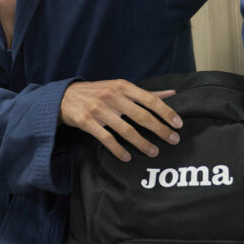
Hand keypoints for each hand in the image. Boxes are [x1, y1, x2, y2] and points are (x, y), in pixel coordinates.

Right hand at [59, 79, 182, 161]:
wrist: (65, 96)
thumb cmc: (98, 92)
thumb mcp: (120, 87)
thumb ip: (145, 93)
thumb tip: (171, 93)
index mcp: (122, 86)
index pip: (150, 99)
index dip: (166, 112)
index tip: (178, 124)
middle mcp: (112, 96)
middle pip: (141, 116)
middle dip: (160, 130)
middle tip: (173, 140)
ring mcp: (99, 110)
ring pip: (126, 130)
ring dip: (142, 143)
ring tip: (154, 152)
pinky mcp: (87, 122)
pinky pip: (107, 139)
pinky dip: (118, 150)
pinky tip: (127, 158)